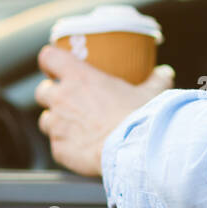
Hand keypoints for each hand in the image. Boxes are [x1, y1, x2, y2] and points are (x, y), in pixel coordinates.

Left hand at [34, 45, 174, 175]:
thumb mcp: (151, 93)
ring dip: (57, 122)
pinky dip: (66, 146)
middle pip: (41, 91)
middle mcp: (62, 99)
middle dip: (52, 95)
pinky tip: (83, 148)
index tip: (56, 66)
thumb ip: (156, 81)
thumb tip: (164, 73)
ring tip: (76, 128)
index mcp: (80, 78)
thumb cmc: (140, 118)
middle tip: (70, 101)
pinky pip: (56, 146)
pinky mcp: (59, 150)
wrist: (134, 151)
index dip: (50, 61)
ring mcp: (58, 125)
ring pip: (45, 120)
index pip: (49, 57)